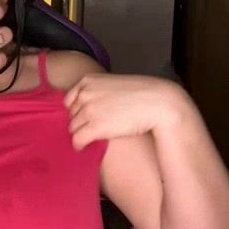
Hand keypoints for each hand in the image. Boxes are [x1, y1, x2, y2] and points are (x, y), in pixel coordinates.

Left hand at [63, 73, 185, 149]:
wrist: (159, 103)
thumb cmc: (143, 93)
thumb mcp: (115, 85)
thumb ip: (101, 91)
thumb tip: (96, 105)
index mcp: (88, 80)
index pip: (69, 99)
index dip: (77, 111)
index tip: (84, 118)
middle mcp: (85, 94)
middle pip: (71, 114)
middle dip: (79, 122)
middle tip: (89, 129)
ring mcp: (89, 110)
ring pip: (73, 128)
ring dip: (80, 134)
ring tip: (89, 139)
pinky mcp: (95, 127)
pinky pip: (77, 140)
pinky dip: (79, 145)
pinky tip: (84, 148)